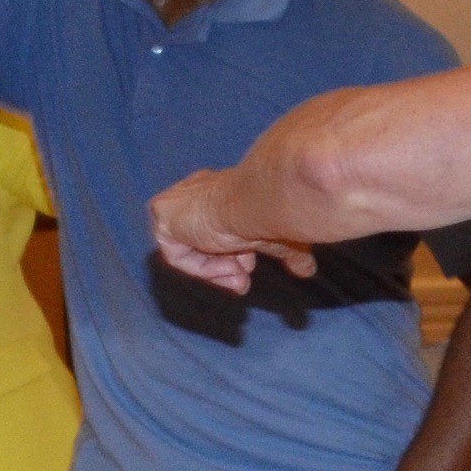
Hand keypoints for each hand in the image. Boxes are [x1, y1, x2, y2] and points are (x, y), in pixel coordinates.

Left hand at [149, 168, 314, 293]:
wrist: (262, 200)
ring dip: (215, 270)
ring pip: (188, 251)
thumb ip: (288, 252)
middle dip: (224, 267)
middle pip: (200, 243)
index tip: (249, 271)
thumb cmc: (274, 213)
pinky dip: (198, 265)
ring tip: (239, 274)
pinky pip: (174, 254)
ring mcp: (177, 201)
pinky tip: (222, 262)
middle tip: (244, 279)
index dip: (233, 255)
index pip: (216, 230)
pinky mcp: (163, 212)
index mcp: (219, 191)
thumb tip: (308, 269)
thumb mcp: (280, 237)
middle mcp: (195, 191)